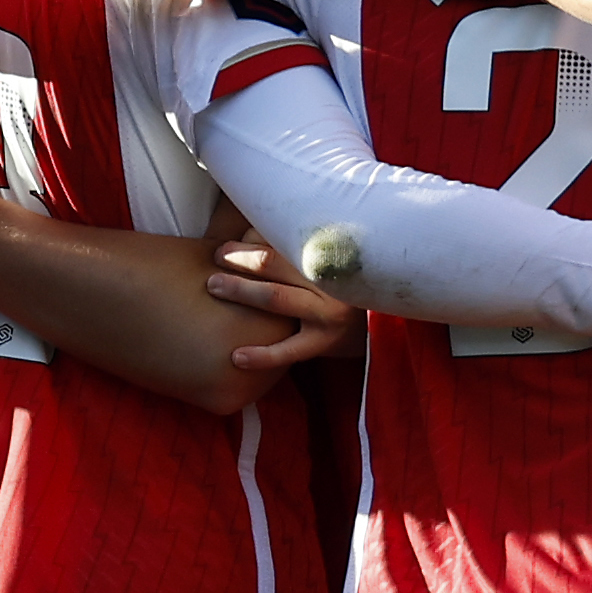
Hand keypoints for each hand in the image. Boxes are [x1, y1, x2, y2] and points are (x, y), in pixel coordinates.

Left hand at [204, 241, 356, 376]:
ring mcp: (328, 311)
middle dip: (237, 258)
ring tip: (213, 286)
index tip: (228, 244)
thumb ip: (293, 248)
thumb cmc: (341, 287)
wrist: (378, 325)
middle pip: (272, 262)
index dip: (249, 239)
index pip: (280, 238)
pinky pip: (289, 350)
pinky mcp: (325, 342)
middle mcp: (328, 280)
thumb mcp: (325, 261)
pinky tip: (236, 357)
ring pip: (275, 297)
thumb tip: (246, 235)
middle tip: (216, 256)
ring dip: (240, 290)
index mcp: (327, 253)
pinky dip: (261, 355)